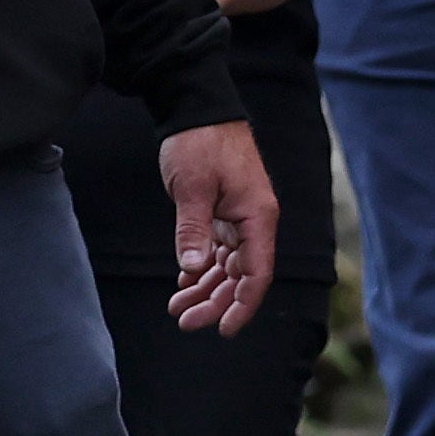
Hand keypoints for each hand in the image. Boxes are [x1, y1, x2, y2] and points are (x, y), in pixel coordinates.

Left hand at [160, 120, 277, 335]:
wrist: (197, 106)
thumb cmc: (199, 143)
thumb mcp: (192, 188)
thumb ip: (193, 230)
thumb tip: (192, 269)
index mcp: (257, 215)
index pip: (257, 273)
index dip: (242, 306)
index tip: (222, 329)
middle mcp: (254, 219)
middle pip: (241, 275)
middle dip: (215, 301)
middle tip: (184, 321)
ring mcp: (240, 214)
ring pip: (228, 265)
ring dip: (205, 287)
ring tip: (177, 307)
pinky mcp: (225, 209)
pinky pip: (219, 248)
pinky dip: (203, 266)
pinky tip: (184, 280)